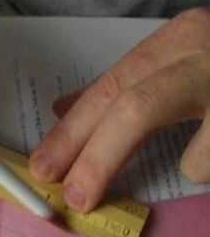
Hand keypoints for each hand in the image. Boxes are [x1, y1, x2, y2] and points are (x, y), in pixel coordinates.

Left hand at [29, 8, 209, 211]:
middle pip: (134, 108)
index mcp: (178, 39)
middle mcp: (208, 49)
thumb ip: (125, 85)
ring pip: (190, 143)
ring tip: (181, 166)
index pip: (109, 88)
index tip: (43, 167)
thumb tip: (62, 110)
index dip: (73, 132)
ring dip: (179, 163)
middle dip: (94, 157)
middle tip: (73, 197)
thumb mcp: (179, 61)